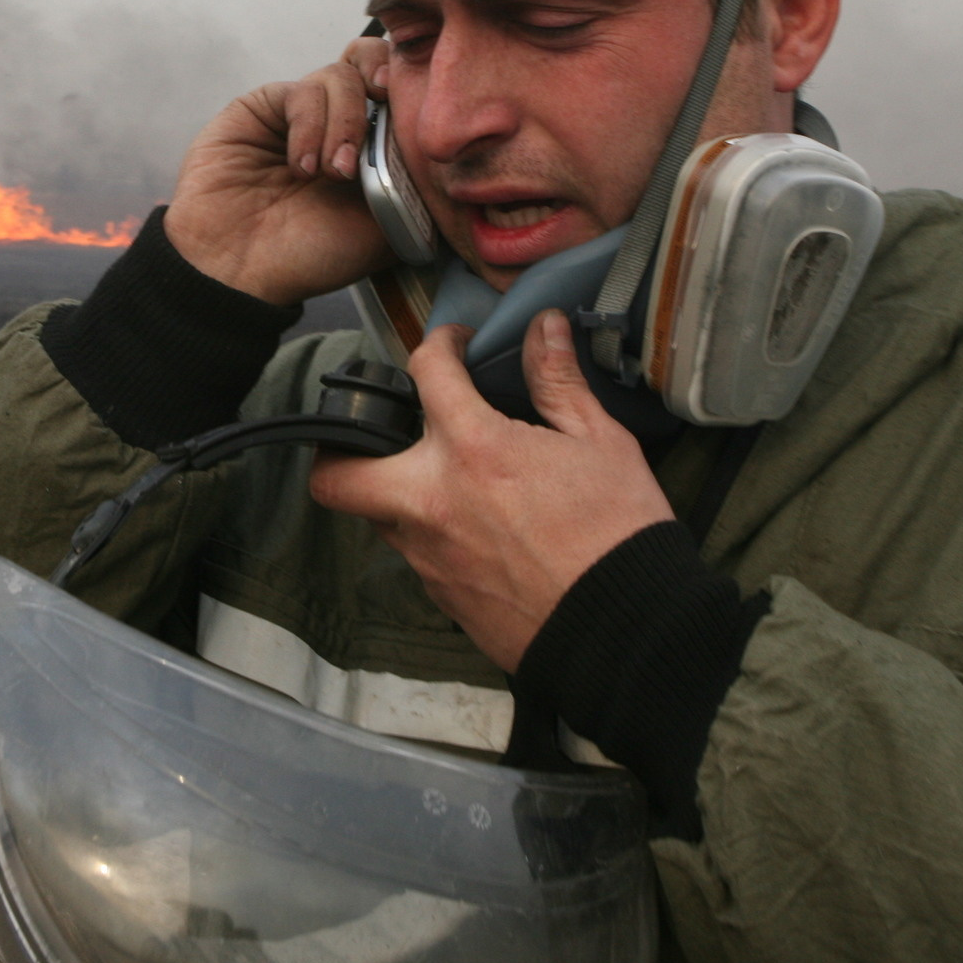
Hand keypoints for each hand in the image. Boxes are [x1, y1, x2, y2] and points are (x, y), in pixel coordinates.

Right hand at [166, 37, 395, 305]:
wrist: (242, 271)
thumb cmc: (311, 255)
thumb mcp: (383, 231)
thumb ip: (413, 187)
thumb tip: (441, 147)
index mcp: (374, 146)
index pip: (403, 90)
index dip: (413, 85)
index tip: (416, 108)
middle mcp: (340, 121)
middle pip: (373, 59)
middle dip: (384, 75)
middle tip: (383, 101)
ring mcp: (302, 111)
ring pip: (340, 75)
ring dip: (343, 122)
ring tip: (332, 173)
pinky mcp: (264, 105)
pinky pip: (301, 91)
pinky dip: (310, 125)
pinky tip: (302, 166)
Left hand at [309, 309, 673, 671]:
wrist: (625, 633)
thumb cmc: (619, 536)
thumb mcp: (601, 443)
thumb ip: (559, 382)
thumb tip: (543, 330)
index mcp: (474, 451)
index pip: (424, 373)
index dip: (438, 344)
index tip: (454, 347)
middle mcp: (432, 504)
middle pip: (337, 473)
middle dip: (344, 446)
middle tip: (390, 429)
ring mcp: (429, 557)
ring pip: (376, 515)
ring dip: (396, 489)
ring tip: (446, 477)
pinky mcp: (441, 598)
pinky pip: (415, 555)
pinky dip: (433, 533)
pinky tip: (479, 526)